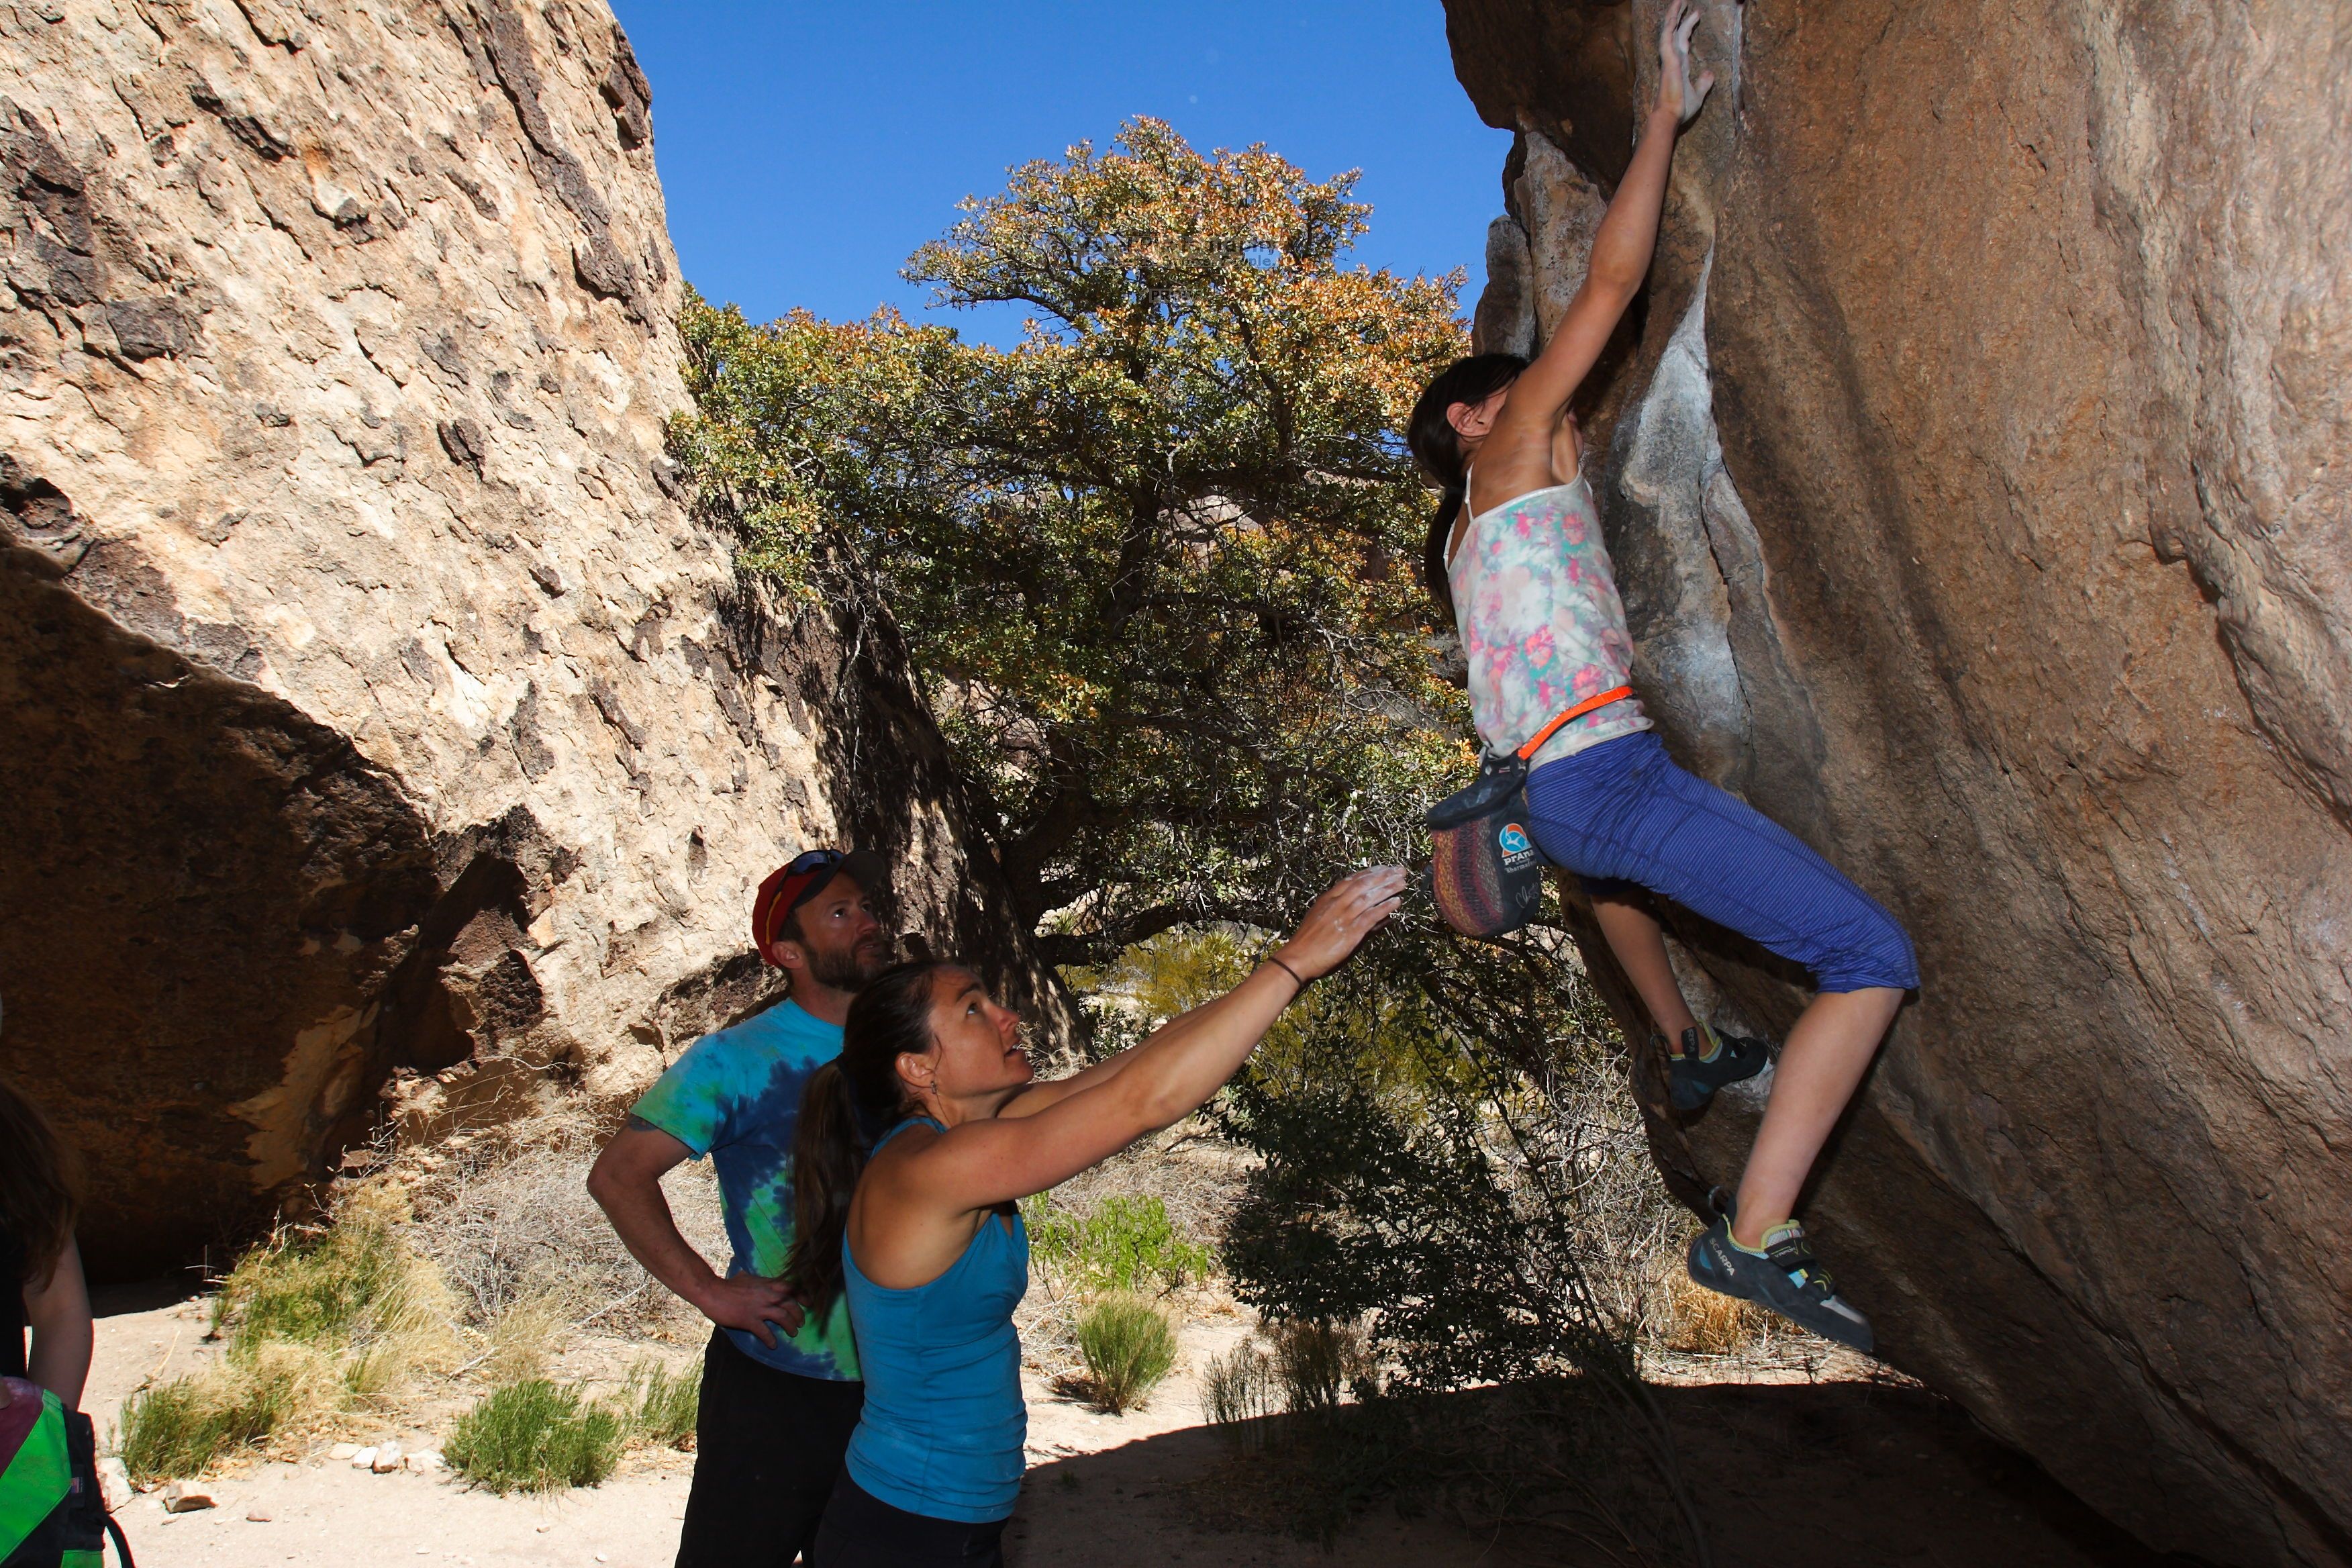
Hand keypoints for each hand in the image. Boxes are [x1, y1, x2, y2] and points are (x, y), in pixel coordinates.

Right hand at [695, 1271, 803, 1346]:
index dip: (803, 1296)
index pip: (791, 1288)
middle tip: (800, 1323)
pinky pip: (764, 1332)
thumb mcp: (745, 1277)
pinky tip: (773, 1344)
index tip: (809, 1303)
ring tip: (793, 1333)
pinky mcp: (749, 1320)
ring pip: (782, 1317)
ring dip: (790, 1326)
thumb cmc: (727, 1285)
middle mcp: (766, 1295)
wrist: (712, 1292)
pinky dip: (770, 1339)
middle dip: (799, 1314)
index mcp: (767, 1284)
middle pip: (790, 1304)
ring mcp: (758, 1308)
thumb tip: (750, 1275)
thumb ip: (753, 1278)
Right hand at [1274, 866, 1407, 981]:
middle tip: (1399, 870)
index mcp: (1328, 899)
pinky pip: (1371, 916)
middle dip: (1383, 875)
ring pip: (1369, 897)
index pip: (1351, 880)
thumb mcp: (1323, 921)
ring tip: (1402, 882)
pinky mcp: (1350, 931)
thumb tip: (1370, 914)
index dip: (1370, 872)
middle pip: (1363, 884)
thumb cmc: (1309, 943)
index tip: (1384, 867)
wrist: (1297, 959)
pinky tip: (1396, 902)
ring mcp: (1343, 917)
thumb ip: (1345, 915)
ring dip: (1388, 888)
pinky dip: (1385, 908)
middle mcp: (1336, 904)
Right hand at [1655, 0, 1715, 125]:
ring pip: (1670, 31)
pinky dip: (1670, 25)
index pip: (1683, 41)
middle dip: (1680, 16)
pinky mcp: (1668, 60)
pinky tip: (1675, 14)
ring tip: (1680, 0)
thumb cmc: (1680, 109)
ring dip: (1674, 15)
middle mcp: (1673, 59)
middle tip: (1684, 2)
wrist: (1671, 116)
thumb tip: (1710, 73)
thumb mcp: (1698, 94)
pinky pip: (1667, 38)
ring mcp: (1670, 59)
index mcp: (1679, 66)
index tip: (1695, 15)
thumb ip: (1704, 83)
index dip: (1688, 27)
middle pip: (1675, 32)